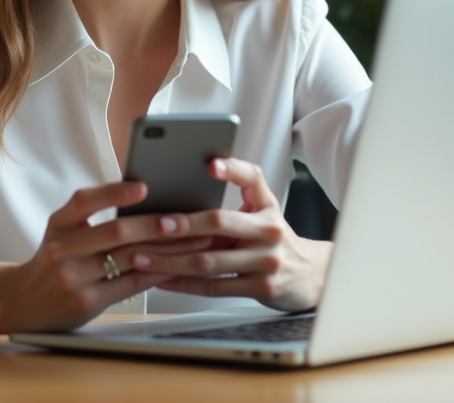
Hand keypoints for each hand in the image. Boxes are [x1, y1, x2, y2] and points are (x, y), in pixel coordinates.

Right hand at [0, 181, 212, 331]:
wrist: (25, 300)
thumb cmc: (55, 259)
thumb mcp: (62, 231)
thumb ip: (91, 216)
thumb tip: (146, 199)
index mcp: (58, 223)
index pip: (84, 201)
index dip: (114, 193)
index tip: (142, 186)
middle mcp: (62, 249)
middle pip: (116, 231)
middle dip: (156, 223)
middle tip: (185, 218)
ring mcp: (74, 277)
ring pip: (130, 258)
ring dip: (167, 249)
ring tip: (194, 241)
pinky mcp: (87, 302)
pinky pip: (132, 283)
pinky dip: (157, 272)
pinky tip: (177, 265)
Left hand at [133, 158, 332, 311]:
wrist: (310, 276)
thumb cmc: (273, 238)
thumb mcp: (264, 210)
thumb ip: (237, 194)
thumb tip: (190, 179)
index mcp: (266, 205)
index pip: (252, 178)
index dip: (232, 169)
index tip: (210, 165)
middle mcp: (269, 231)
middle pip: (220, 224)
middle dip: (184, 224)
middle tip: (157, 224)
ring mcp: (266, 262)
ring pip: (210, 261)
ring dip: (172, 260)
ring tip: (143, 257)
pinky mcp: (260, 289)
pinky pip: (215, 287)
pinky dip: (185, 284)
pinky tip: (162, 280)